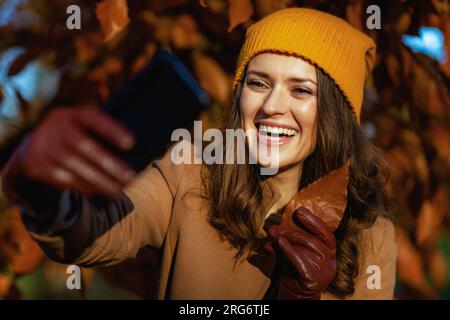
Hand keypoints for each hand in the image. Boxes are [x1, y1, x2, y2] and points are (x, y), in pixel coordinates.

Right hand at [2, 107, 135, 203]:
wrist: (32, 148)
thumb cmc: (71, 138)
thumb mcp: (80, 129)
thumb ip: (100, 136)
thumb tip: (132, 154)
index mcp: (71, 115)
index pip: (93, 119)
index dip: (112, 131)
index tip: (131, 143)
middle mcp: (54, 126)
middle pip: (84, 145)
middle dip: (109, 163)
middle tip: (130, 177)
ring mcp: (42, 145)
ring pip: (75, 166)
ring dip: (100, 181)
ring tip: (118, 190)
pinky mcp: (36, 165)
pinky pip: (63, 179)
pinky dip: (83, 186)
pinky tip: (98, 191)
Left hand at [267, 207, 336, 299]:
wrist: (295, 296)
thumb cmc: (294, 272)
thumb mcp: (292, 253)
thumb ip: (289, 241)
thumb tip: (274, 227)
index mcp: (328, 253)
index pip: (326, 234)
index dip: (313, 221)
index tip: (300, 210)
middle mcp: (330, 261)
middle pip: (312, 240)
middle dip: (291, 230)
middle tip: (273, 227)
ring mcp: (325, 271)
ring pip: (307, 247)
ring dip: (286, 238)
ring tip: (272, 234)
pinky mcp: (314, 278)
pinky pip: (300, 259)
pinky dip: (288, 250)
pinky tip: (278, 243)